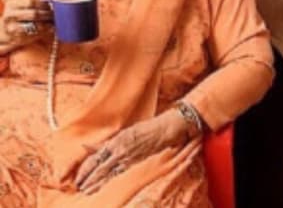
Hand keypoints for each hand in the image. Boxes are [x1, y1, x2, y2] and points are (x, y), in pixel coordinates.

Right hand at [0, 0, 52, 53]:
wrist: (6, 31)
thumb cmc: (20, 16)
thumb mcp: (24, 5)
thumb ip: (36, 0)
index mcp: (13, 4)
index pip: (31, 2)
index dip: (44, 4)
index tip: (52, 6)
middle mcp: (11, 15)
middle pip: (35, 14)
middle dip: (48, 15)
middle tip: (56, 15)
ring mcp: (13, 27)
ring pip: (35, 25)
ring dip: (48, 24)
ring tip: (55, 22)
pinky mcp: (18, 37)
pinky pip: (34, 34)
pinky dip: (45, 32)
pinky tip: (50, 29)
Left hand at [75, 109, 197, 194]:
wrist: (169, 127)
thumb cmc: (149, 128)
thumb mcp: (126, 132)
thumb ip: (107, 142)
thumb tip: (87, 147)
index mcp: (116, 140)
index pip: (95, 156)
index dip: (85, 168)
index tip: (78, 177)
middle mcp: (121, 148)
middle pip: (99, 166)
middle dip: (88, 178)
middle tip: (80, 187)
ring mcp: (130, 155)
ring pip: (108, 172)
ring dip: (97, 182)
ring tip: (88, 190)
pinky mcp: (138, 160)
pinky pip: (121, 172)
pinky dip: (110, 180)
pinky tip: (104, 186)